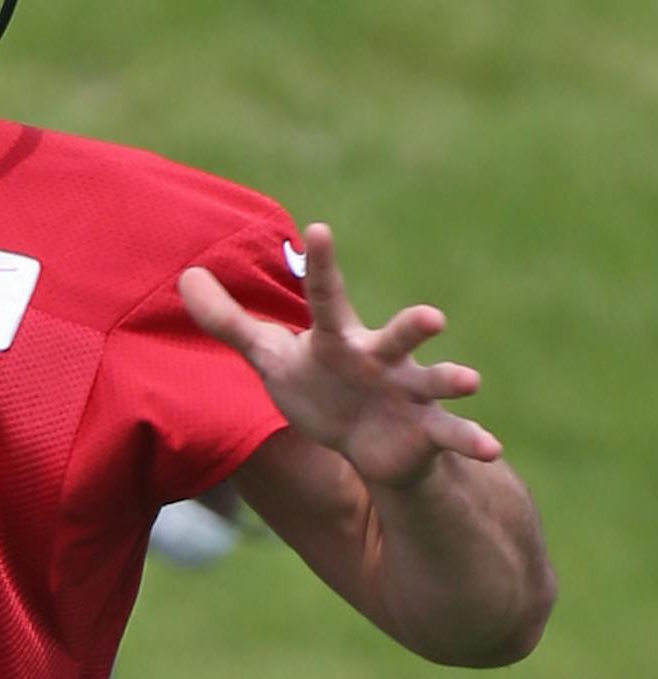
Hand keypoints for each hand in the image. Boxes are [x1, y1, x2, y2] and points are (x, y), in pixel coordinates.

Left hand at [180, 222, 499, 491]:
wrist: (364, 440)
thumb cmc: (317, 386)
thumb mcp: (269, 356)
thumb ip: (228, 321)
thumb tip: (185, 278)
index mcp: (339, 339)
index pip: (326, 299)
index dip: (322, 266)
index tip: (320, 228)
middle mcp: (380, 359)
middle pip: (397, 337)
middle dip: (414, 326)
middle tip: (433, 317)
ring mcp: (407, 392)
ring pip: (432, 381)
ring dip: (451, 380)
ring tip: (471, 380)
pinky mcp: (424, 430)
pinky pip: (451, 435)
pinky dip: (472, 441)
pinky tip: (493, 450)